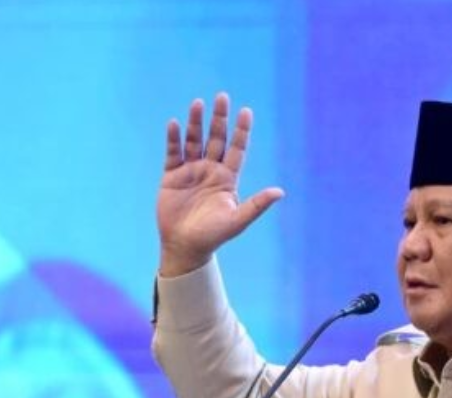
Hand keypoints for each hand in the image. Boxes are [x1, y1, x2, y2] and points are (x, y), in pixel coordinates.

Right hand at [157, 92, 284, 276]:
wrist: (184, 247)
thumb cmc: (213, 236)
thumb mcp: (237, 220)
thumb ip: (257, 205)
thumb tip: (280, 192)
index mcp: (227, 179)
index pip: (236, 149)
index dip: (241, 130)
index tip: (246, 111)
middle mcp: (210, 170)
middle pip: (216, 138)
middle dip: (219, 118)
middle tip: (222, 96)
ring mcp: (190, 172)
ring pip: (194, 141)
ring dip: (195, 123)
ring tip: (197, 103)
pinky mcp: (171, 177)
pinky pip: (173, 153)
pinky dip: (173, 139)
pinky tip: (175, 124)